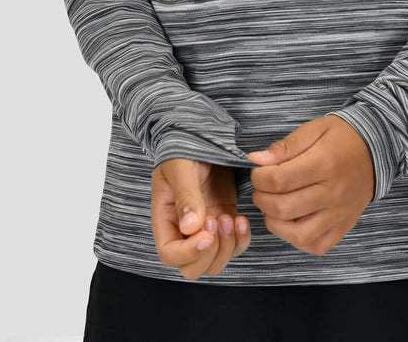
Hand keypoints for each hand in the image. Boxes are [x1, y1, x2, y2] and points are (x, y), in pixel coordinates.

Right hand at [151, 159, 250, 279]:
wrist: (201, 139)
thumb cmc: (184, 151)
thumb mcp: (180, 169)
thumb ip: (185, 196)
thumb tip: (191, 227)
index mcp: (165, 220)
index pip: (170, 254)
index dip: (188, 253)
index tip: (206, 235)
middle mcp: (184, 232)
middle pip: (193, 268)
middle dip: (210, 254)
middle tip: (218, 220)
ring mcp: (206, 230)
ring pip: (215, 263)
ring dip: (227, 247)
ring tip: (231, 217)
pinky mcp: (225, 223)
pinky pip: (234, 247)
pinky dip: (242, 240)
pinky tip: (242, 219)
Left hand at [247, 115, 374, 256]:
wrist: (377, 150)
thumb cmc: (343, 137)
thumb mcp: (314, 129)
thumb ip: (285, 146)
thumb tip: (257, 160)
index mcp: (324, 164)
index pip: (279, 181)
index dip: (259, 178)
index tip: (258, 171)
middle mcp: (333, 193)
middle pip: (283, 208)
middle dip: (261, 198)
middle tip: (262, 187)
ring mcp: (339, 214)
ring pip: (297, 234)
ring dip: (275, 222)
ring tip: (273, 206)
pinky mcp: (344, 226)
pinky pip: (317, 245)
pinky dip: (298, 239)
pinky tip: (291, 222)